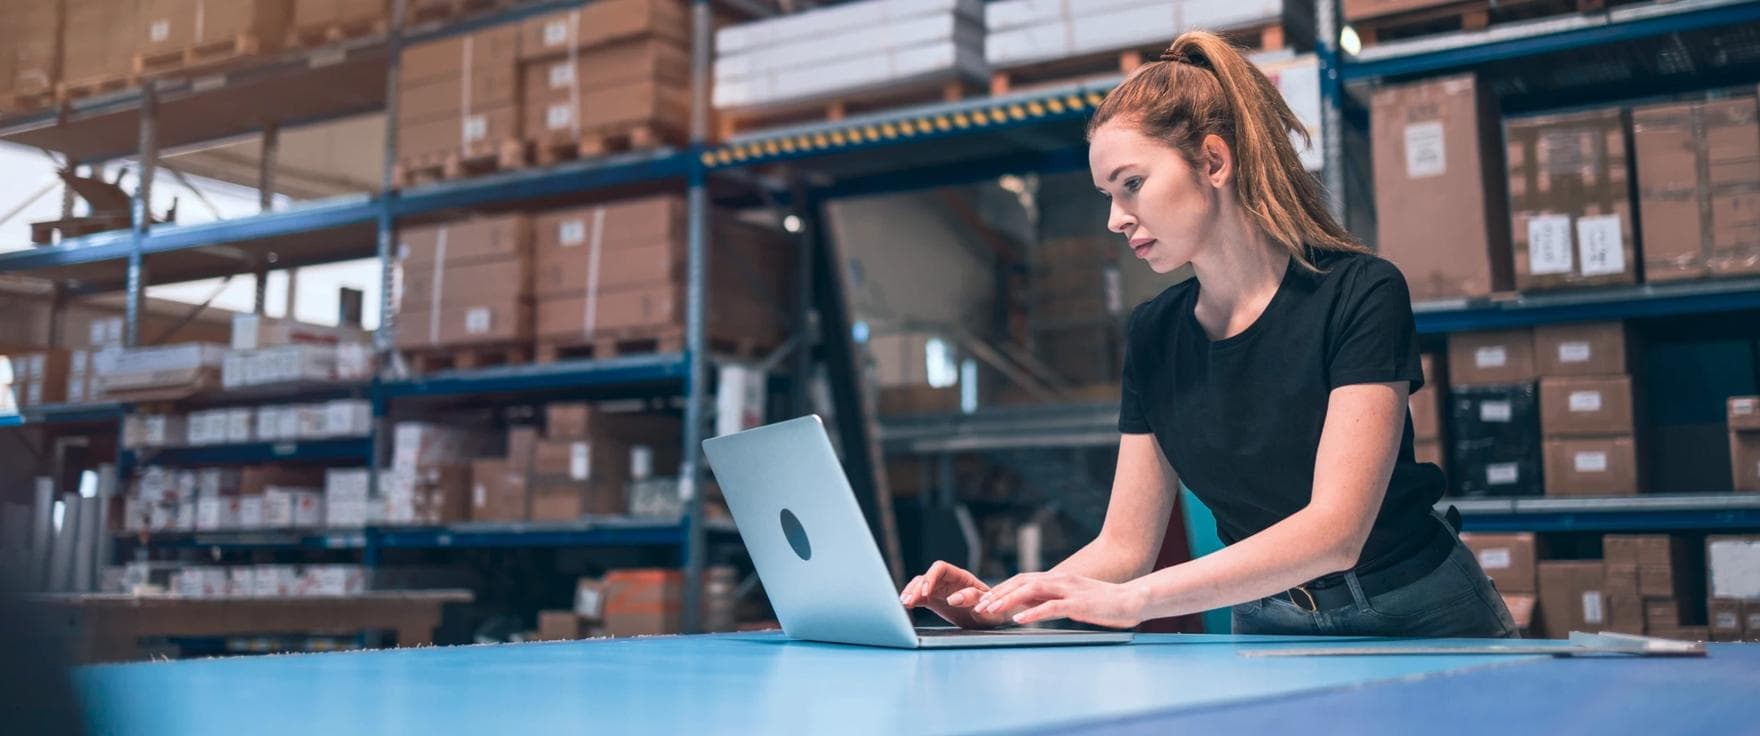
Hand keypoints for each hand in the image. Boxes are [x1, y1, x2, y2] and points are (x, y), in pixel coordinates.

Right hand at [899, 561, 1012, 628]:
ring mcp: (940, 589)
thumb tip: (953, 598)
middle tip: (908, 601)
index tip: (926, 592)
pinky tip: (905, 605)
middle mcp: (949, 580)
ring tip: (904, 603)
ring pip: (921, 585)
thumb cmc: (993, 612)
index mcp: (962, 577)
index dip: (931, 577)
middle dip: (916, 587)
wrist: (991, 619)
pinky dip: (911, 599)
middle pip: (927, 576)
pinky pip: (919, 596)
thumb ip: (973, 600)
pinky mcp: (934, 600)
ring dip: (911, 592)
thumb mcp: (987, 608)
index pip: (940, 568)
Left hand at [973, 571, 1148, 628]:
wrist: (1132, 599)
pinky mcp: (1078, 604)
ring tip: (991, 611)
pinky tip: (1019, 620)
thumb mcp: (1072, 601)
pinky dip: (1033, 613)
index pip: (1022, 580)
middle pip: (1021, 582)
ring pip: (1031, 591)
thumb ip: (1051, 601)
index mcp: (1057, 579)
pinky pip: (1051, 607)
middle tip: (978, 606)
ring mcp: (1068, 590)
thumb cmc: (1103, 603)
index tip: (983, 601)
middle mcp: (1060, 580)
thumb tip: (1028, 609)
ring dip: (1008, 600)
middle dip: (997, 593)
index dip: (1001, 589)